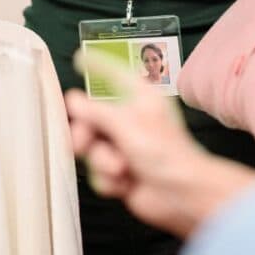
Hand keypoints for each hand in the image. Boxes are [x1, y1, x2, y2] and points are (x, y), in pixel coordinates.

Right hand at [65, 49, 254, 237]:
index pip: (115, 74)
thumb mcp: (125, 125)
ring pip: (94, 148)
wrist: (180, 195)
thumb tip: (73, 101)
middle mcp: (132, 119)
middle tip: (82, 143)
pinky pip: (99, 172)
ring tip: (121, 168)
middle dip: (87, 135)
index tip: (80, 58)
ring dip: (103, 162)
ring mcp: (126, 146)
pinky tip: (126, 183)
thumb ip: (94, 112)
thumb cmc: (166, 153)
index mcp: (140, 98)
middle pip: (93, 118)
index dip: (98, 65)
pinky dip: (109, 180)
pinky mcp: (123, 172)